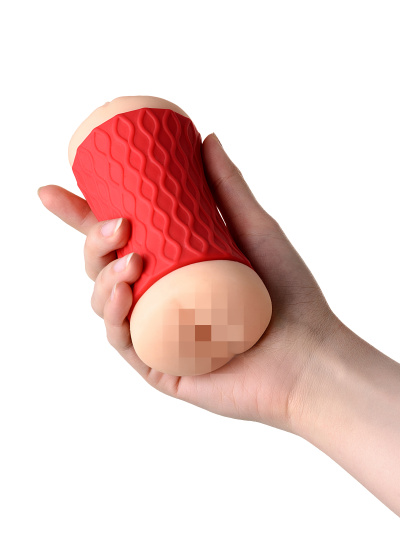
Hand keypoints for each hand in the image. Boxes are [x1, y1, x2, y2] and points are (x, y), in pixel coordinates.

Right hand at [38, 133, 339, 433]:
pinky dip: (114, 316)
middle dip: (92, 241)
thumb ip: (229, 188)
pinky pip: (122, 340)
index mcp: (173, 265)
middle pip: (102, 266)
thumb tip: (206, 137)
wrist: (308, 355)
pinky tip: (123, 293)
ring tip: (128, 261)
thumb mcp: (256, 230)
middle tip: (116, 225)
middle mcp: (158, 296)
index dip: (79, 216)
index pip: (117, 238)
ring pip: (104, 301)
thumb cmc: (288, 296)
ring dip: (102, 277)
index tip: (53, 191)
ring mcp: (156, 331)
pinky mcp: (159, 364)